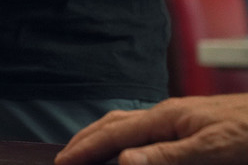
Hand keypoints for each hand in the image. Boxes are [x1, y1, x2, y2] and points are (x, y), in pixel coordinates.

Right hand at [55, 95, 247, 164]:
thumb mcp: (211, 150)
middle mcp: (167, 113)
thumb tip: (124, 160)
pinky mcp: (189, 122)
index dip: (85, 148)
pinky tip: (129, 144)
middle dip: (86, 139)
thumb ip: (167, 155)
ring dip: (102, 136)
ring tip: (88, 149)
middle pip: (114, 123)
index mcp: (166, 118)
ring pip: (127, 123)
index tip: (62, 161)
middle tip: (65, 157)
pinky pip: (144, 127)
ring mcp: (178, 116)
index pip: (114, 133)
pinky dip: (123, 136)